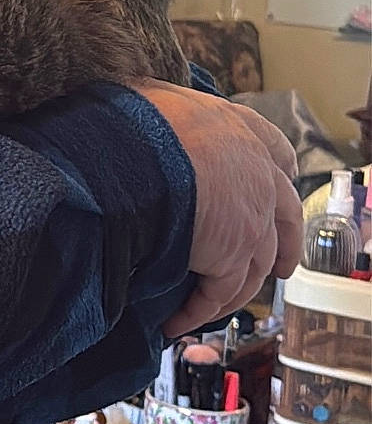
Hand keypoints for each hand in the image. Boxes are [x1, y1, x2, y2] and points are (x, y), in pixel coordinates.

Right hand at [134, 83, 303, 337]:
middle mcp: (259, 172)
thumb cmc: (140, 121)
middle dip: (285, 246)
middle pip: (286, 217)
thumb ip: (163, 116)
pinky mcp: (234, 253)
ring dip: (234, 292)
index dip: (277, 175)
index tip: (277, 190)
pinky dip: (199, 312)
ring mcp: (254, 216)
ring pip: (256, 265)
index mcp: (240, 129)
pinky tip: (176, 323)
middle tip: (279, 267)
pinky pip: (221, 293)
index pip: (276, 152)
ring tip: (210, 309)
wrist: (145, 150)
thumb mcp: (156, 101)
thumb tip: (136, 116)